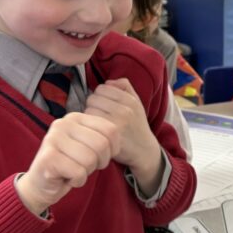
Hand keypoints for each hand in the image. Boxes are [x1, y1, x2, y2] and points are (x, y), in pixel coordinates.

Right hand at [17, 112, 119, 214]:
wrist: (41, 185)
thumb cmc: (70, 164)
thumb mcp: (89, 147)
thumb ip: (103, 139)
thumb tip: (116, 145)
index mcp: (75, 117)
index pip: (111, 130)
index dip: (113, 149)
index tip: (101, 157)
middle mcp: (62, 124)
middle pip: (102, 144)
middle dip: (99, 162)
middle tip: (85, 166)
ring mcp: (52, 139)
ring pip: (90, 159)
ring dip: (86, 172)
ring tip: (74, 170)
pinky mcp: (48, 158)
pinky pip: (78, 172)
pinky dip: (77, 180)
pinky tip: (66, 177)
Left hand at [85, 79, 162, 194]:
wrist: (144, 150)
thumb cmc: (136, 125)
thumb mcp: (137, 102)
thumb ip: (125, 86)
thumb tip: (107, 82)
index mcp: (130, 100)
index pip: (101, 88)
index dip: (100, 96)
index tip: (104, 106)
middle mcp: (124, 110)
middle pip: (92, 99)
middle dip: (93, 106)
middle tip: (100, 116)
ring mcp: (116, 124)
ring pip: (88, 111)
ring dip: (90, 117)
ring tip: (98, 124)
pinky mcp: (109, 137)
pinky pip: (90, 124)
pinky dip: (90, 127)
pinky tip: (96, 132)